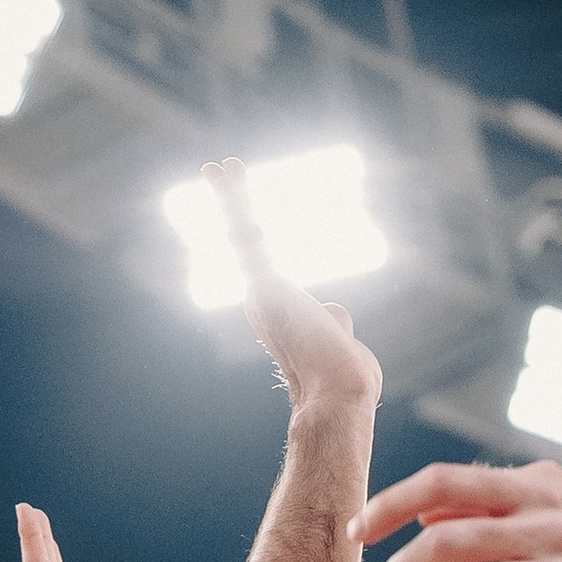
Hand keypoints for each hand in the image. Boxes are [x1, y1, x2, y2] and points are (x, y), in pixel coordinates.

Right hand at [204, 162, 381, 422]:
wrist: (337, 396)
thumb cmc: (342, 379)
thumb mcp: (340, 341)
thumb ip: (333, 322)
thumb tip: (337, 311)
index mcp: (279, 311)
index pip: (263, 266)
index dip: (254, 241)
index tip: (247, 220)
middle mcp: (263, 300)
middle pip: (245, 242)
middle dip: (233, 207)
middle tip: (221, 174)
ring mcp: (260, 292)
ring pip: (241, 233)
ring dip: (229, 196)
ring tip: (219, 165)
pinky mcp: (264, 283)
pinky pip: (245, 234)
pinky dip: (233, 200)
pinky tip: (223, 171)